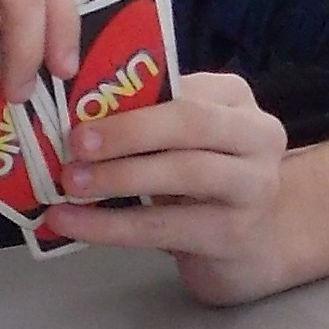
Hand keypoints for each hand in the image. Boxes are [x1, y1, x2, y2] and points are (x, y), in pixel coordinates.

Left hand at [38, 71, 297, 302]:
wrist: (252, 242)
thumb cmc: (201, 179)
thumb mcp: (180, 140)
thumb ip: (144, 119)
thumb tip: (74, 114)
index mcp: (234, 98)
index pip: (183, 86)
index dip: (130, 95)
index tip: (78, 107)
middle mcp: (257, 136)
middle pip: (192, 123)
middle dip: (129, 132)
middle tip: (76, 144)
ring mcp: (253, 187)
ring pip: (184, 173)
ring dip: (120, 177)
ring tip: (71, 185)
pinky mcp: (235, 234)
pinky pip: (165, 227)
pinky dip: (112, 226)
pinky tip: (74, 224)